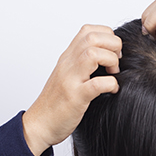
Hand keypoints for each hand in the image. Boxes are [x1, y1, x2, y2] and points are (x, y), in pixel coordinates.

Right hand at [22, 25, 121, 155]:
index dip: (106, 36)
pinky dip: (110, 84)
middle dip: (112, 45)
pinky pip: (96, 84)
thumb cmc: (56, 103)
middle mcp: (68, 64)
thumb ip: (82, 64)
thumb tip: (107, 57)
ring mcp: (70, 80)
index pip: (88, 30)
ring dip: (110, 61)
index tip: (112, 52)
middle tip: (116, 63)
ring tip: (113, 73)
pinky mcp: (75, 97)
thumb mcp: (68, 76)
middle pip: (92, 37)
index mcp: (68, 58)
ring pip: (93, 54)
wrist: (39, 125)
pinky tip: (112, 90)